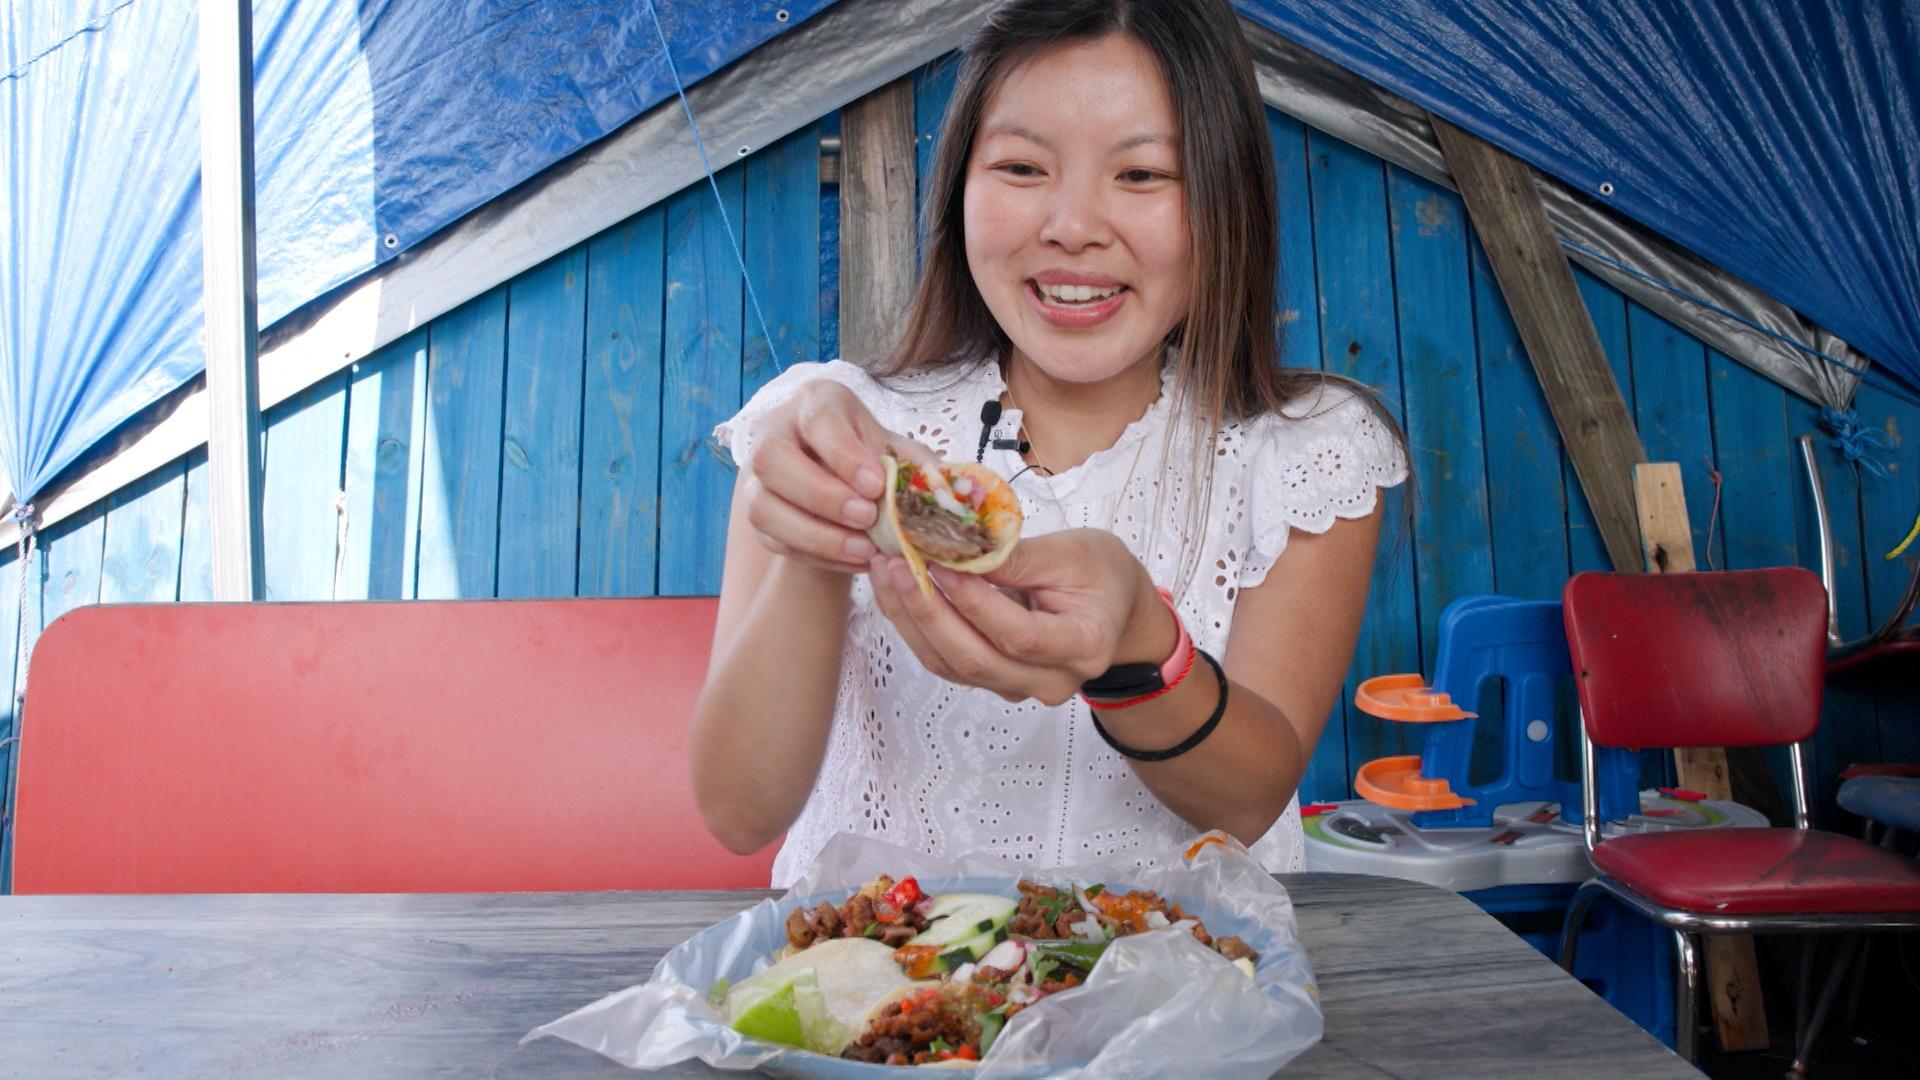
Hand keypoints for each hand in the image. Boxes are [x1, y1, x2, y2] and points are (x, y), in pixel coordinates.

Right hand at [741, 381, 933, 573]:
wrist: (839, 475)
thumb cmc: (869, 454)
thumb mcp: (896, 448)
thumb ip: (919, 465)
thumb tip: (943, 490)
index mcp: (815, 403)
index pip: (818, 421)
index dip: (844, 455)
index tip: (876, 486)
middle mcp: (774, 432)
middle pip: (771, 459)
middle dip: (820, 495)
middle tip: (865, 517)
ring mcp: (756, 477)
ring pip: (762, 507)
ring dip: (815, 534)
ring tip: (864, 549)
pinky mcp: (758, 516)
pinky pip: (774, 541)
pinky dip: (817, 556)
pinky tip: (855, 560)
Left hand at [867, 529, 1175, 705]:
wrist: (1113, 606)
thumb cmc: (1100, 573)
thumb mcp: (1071, 552)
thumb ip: (1017, 558)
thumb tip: (958, 551)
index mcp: (1083, 646)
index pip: (1020, 636)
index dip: (975, 603)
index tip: (939, 563)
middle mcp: (1051, 679)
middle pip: (977, 659)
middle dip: (928, 612)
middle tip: (896, 564)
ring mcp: (1019, 686)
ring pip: (952, 666)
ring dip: (911, 619)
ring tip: (886, 571)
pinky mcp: (992, 680)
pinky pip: (946, 662)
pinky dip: (916, 626)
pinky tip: (896, 591)